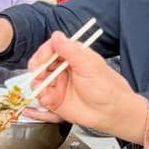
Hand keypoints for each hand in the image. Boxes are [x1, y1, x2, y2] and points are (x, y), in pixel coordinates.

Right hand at [29, 32, 148, 141]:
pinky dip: (41, 98)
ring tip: (45, 90)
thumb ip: (70, 50)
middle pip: (39, 64)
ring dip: (38, 84)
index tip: (44, 60)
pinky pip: (41, 97)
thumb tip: (57, 36)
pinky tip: (48, 99)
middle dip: (37, 70)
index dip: (44, 54)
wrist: (111, 112)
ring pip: (37, 80)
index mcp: (71, 56)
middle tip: (41, 76)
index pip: (50, 49)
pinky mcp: (55, 100)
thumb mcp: (89, 64)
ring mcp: (58, 84)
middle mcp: (62, 69)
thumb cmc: (106, 87)